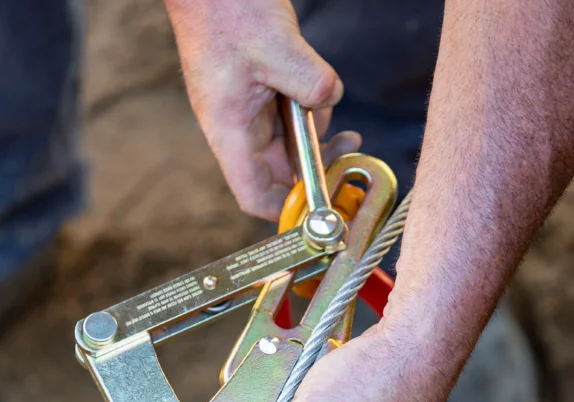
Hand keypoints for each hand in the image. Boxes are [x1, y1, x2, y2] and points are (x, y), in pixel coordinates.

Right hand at [164, 0, 361, 219]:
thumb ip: (311, 84)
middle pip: (281, 172)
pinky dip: (309, 107)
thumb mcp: (277, 47)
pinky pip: (291, 115)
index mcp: (230, 130)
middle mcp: (236, 128)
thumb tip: (331, 102)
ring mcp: (247, 111)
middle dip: (315, 162)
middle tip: (347, 146)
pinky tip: (314, 83)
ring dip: (314, 129)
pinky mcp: (259, 93)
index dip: (289, 209)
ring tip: (319, 95)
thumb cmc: (226, 11)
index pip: (255, 196)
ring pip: (290, 142)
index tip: (325, 201)